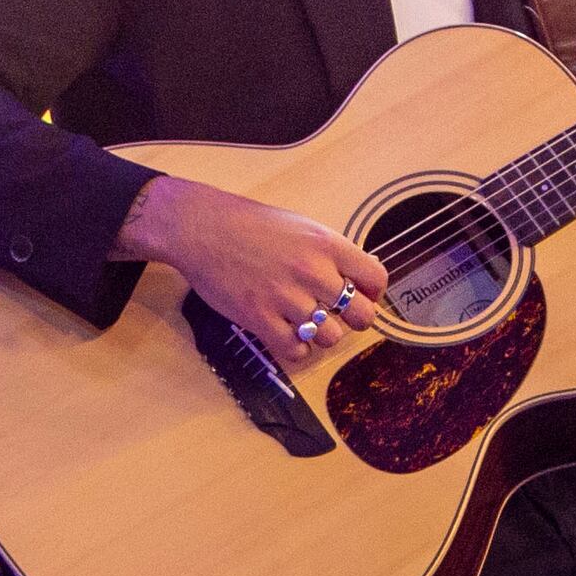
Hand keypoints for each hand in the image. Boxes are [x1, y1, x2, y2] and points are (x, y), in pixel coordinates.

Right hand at [120, 174, 386, 365]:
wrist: (200, 228)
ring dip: (321, 334)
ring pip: (330, 337)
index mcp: (327, 244)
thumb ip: (331, 252)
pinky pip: (296, 351)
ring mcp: (286, 297)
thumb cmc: (249, 224)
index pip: (376, 278)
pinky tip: (285, 333)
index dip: (372, 292)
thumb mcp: (301, 225)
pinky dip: (295, 348)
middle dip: (354, 319)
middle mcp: (313, 271)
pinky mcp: (260, 319)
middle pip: (362, 315)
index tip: (360, 295)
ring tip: (303, 321)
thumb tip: (360, 277)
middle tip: (337, 315)